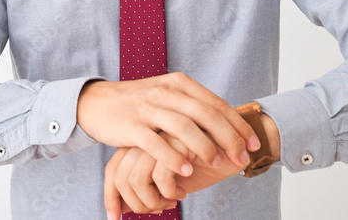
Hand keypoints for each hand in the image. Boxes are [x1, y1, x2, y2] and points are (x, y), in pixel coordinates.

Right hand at [76, 72, 259, 177]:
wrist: (97, 102)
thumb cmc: (139, 103)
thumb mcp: (167, 96)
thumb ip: (193, 105)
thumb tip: (228, 122)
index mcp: (179, 84)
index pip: (216, 104)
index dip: (238, 125)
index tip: (253, 144)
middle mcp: (166, 92)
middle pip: (206, 115)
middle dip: (229, 139)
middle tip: (242, 159)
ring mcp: (148, 107)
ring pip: (184, 127)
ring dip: (205, 148)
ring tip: (218, 165)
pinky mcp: (131, 125)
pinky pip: (156, 143)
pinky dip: (174, 158)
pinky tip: (186, 170)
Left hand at [104, 132, 245, 215]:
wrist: (236, 144)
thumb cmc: (201, 161)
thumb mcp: (169, 174)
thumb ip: (146, 183)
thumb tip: (122, 208)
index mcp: (141, 140)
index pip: (113, 171)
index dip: (111, 197)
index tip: (116, 217)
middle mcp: (146, 135)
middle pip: (120, 177)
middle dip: (136, 204)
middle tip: (160, 210)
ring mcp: (160, 136)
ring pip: (134, 179)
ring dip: (152, 201)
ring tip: (172, 202)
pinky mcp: (177, 141)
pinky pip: (159, 176)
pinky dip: (169, 193)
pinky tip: (183, 192)